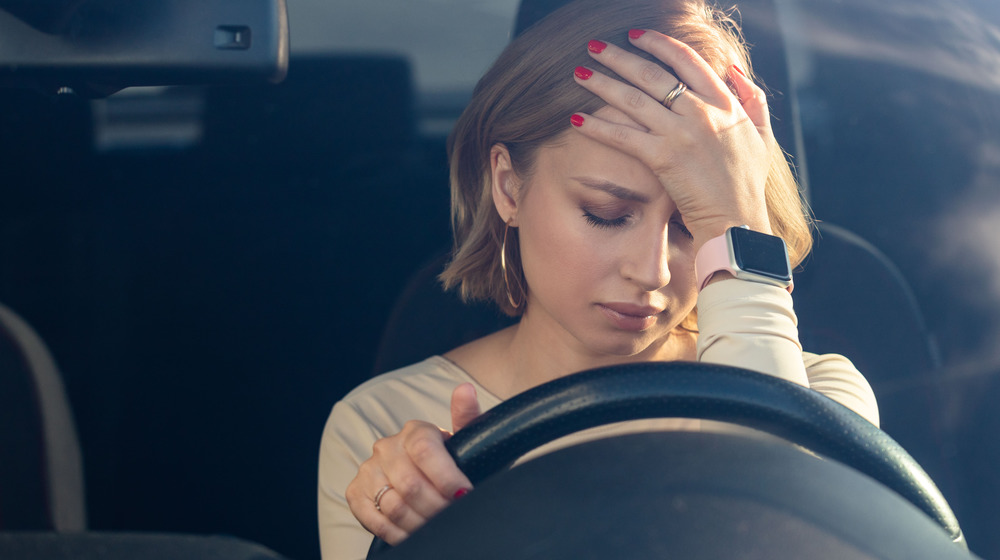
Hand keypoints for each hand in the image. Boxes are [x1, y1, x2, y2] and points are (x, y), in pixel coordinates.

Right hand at [345, 383, 480, 544]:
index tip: (464, 494)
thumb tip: (465, 389)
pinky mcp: (356, 493)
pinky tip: (417, 534)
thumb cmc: (450, 460)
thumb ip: (467, 418)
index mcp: (414, 431)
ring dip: (421, 524)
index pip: (424, 450)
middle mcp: (387, 447)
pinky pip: (375, 521)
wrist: (426, 477)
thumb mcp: (464, 441)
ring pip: (394, 506)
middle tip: (455, 517)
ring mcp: (369, 470)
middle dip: (437, 507)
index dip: (445, 476)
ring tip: (440, 527)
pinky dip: (399, 534)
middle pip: (410, 485)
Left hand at [571, 30, 775, 246]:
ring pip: (633, 100)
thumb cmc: (746, 183)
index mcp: (724, 102)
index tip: (636, 35)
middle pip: (652, 74)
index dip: (658, 43)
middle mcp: (702, 112)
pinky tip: (577, 118)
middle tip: (595, 46)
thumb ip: (752, 99)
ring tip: (579, 73)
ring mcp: (681, 134)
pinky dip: (598, 125)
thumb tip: (732, 68)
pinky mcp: (663, 158)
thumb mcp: (761, 135)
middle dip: (619, 57)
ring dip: (602, 83)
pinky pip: (624, 136)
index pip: (686, 60)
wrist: (737, 222)